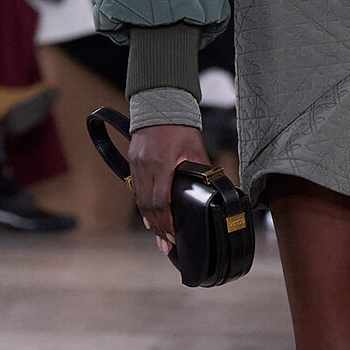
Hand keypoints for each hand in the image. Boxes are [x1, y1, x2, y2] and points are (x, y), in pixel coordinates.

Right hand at [127, 123, 207, 245]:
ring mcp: (137, 165)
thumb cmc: (180, 126)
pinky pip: (137, 189)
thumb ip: (201, 170)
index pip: (160, 201)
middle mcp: (146, 167)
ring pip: (140, 200)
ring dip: (150, 220)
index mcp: (162, 164)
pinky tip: (149, 218)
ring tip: (159, 236)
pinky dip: (143, 206)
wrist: (160, 105)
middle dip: (158, 228)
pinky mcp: (133, 162)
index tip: (173, 234)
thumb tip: (216, 188)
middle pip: (148, 206)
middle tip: (166, 244)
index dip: (166, 222)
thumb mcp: (195, 149)